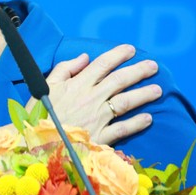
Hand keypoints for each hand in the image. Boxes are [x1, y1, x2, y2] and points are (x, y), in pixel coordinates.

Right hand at [28, 44, 159, 145]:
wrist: (37, 145)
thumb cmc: (39, 116)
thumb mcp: (44, 87)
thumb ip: (64, 69)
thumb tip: (84, 57)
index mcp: (77, 85)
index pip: (102, 64)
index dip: (118, 55)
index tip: (131, 49)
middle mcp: (91, 98)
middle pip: (119, 80)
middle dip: (138, 71)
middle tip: (153, 66)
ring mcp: (97, 118)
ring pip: (125, 102)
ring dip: (143, 94)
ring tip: (158, 90)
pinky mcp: (100, 137)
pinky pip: (123, 128)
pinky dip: (137, 123)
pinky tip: (148, 118)